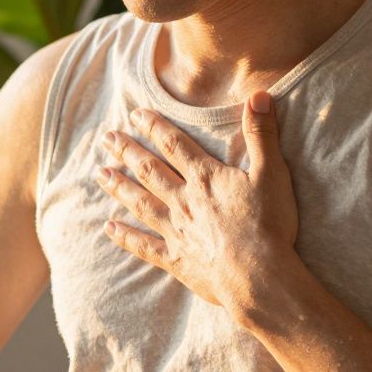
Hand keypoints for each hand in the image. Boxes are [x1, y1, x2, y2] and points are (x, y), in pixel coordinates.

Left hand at [94, 92, 299, 312]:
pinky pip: (144, 246)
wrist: (259, 276)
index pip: (175, 145)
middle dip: (127, 152)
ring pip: (141, 203)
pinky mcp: (177, 259)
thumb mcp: (272, 173)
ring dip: (120, 187)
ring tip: (100, 174)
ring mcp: (177, 231)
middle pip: (150, 171)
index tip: (135, 114)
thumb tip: (258, 95)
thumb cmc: (269, 225)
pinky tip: (109, 228)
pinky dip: (126, 237)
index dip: (155, 127)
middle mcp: (185, 201)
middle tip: (106, 138)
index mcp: (206, 179)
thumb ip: (262, 134)